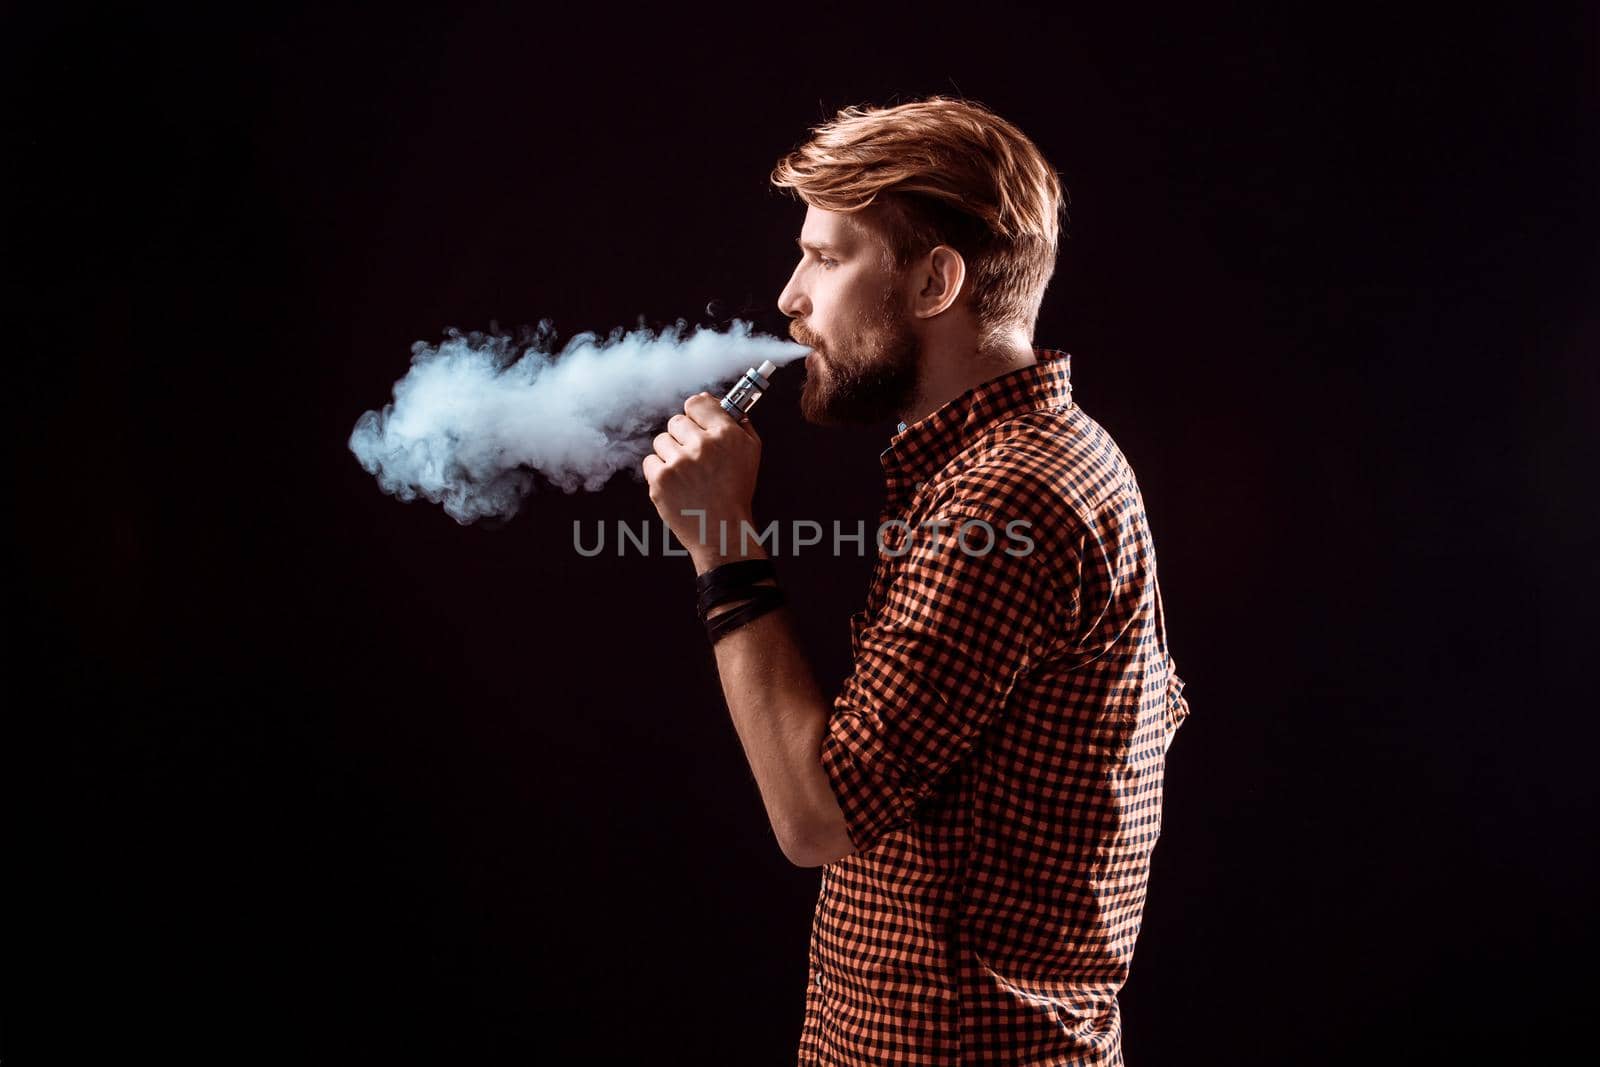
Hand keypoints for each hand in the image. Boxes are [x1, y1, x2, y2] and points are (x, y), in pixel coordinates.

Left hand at [642, 392, 766, 572]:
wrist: (721, 530)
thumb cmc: (736, 493)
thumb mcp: (751, 453)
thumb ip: (739, 424)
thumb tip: (723, 405)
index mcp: (726, 435)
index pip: (697, 402)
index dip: (696, 413)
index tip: (697, 421)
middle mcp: (702, 445)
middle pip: (676, 421)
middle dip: (683, 436)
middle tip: (694, 456)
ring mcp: (679, 463)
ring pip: (661, 440)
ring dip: (670, 453)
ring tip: (686, 473)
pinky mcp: (660, 480)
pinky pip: (650, 460)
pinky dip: (660, 471)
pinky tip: (676, 483)